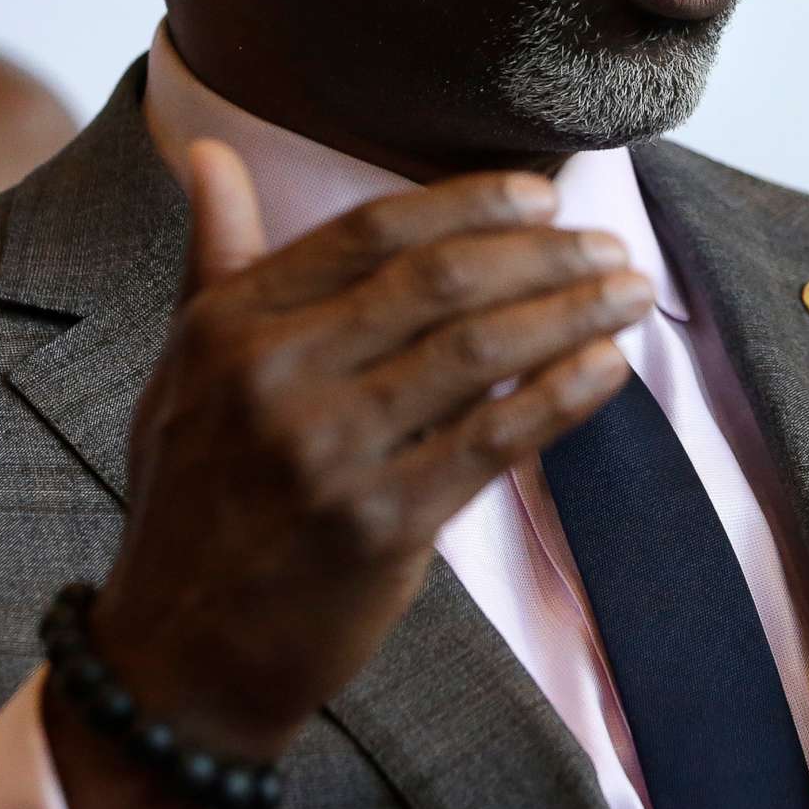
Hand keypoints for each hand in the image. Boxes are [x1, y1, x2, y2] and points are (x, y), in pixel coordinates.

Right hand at [43, 140, 644, 808]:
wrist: (178, 659)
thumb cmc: (194, 500)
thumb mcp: (182, 369)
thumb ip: (215, 256)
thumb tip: (208, 149)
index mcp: (229, 325)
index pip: (371, 231)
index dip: (471, 203)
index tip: (542, 193)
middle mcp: (273, 377)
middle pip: (439, 281)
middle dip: (544, 252)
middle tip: (611, 241)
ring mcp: (328, 453)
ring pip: (479, 351)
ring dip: (572, 311)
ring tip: (629, 292)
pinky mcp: (380, 526)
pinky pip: (496, 439)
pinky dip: (563, 395)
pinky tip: (607, 367)